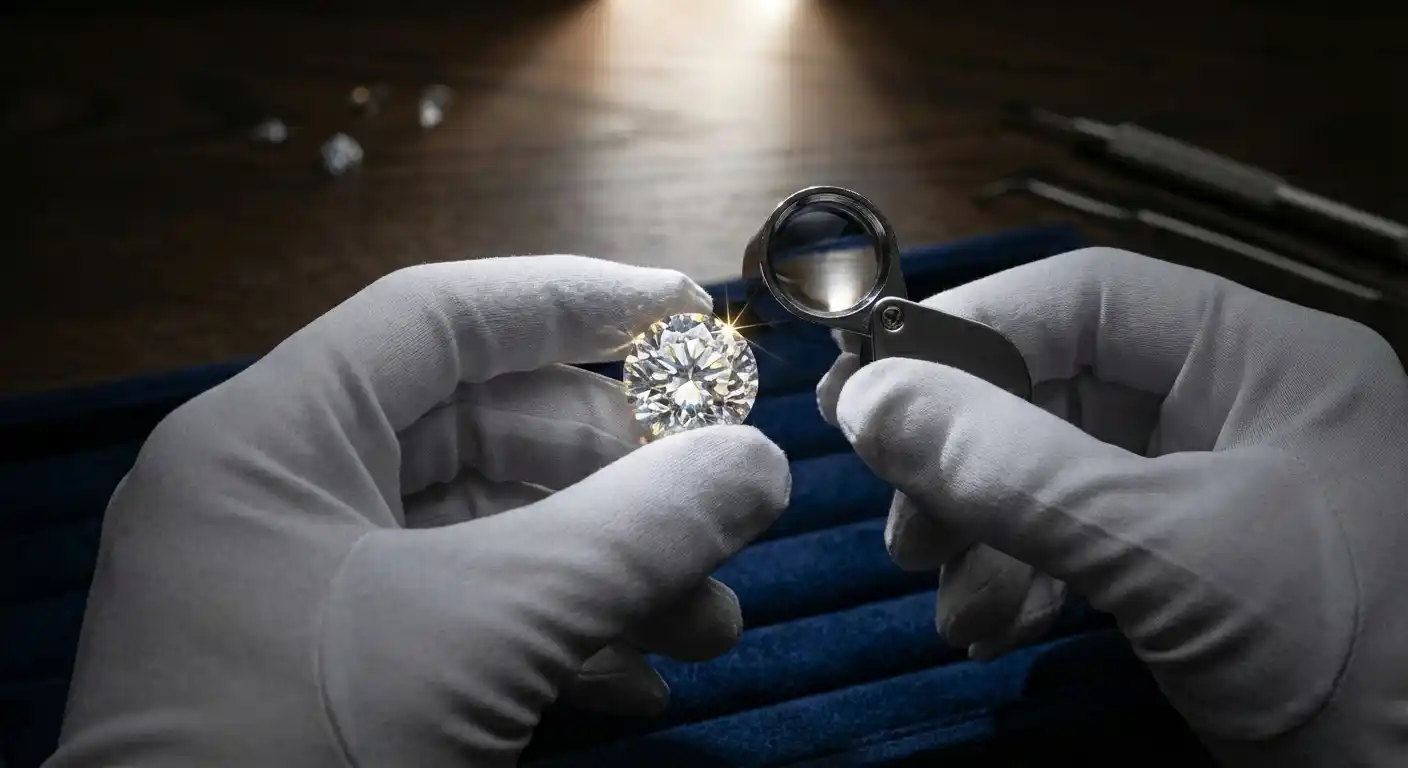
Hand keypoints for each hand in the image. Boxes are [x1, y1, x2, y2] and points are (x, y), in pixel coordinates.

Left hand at [49, 256, 789, 766]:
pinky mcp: (327, 682)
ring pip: (485, 540)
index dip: (574, 302)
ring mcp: (300, 598)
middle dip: (616, 479)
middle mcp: (279, 500)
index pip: (440, 319)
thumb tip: (760, 465)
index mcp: (272, 440)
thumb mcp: (487, 630)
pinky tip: (638, 686)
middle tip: (720, 509)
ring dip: (607, 574)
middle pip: (480, 434)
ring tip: (710, 627)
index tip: (689, 312)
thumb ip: (634, 533)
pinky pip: (461, 624)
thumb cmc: (306, 750)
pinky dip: (555, 643)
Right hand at [819, 248, 1406, 764]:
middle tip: (901, 519)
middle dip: (967, 458)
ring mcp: (1210, 493)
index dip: (968, 331)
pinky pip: (1076, 543)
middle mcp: (1234, 408)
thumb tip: (868, 402)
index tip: (868, 389)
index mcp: (1263, 358)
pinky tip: (989, 625)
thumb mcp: (1165, 551)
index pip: (1086, 299)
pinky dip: (1018, 579)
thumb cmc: (1341, 652)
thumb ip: (1011, 470)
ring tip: (944, 590)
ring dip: (980, 529)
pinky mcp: (1189, 570)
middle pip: (1056, 390)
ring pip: (1053, 472)